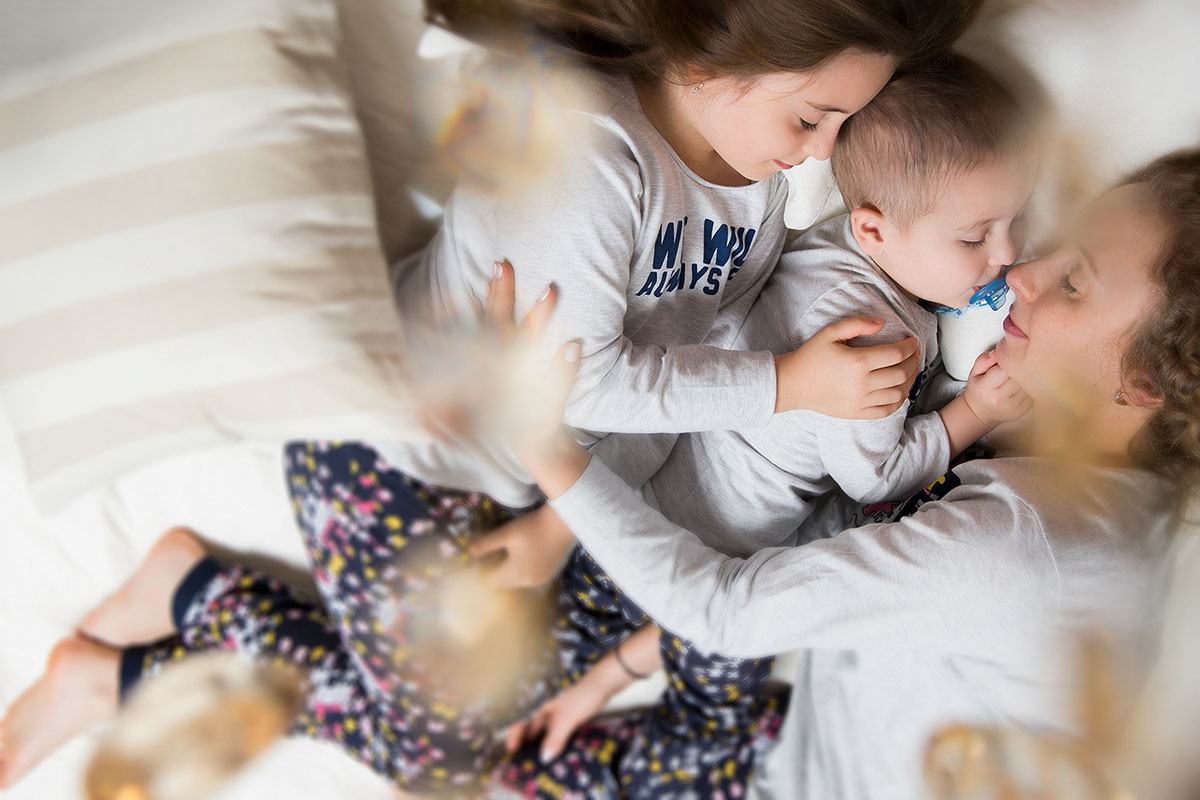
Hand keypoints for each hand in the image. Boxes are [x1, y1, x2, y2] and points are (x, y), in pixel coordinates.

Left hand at [467, 505, 574, 587]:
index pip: (491, 580)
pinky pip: (529, 577)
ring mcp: (540, 579)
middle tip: (496, 552)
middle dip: (497, 570)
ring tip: (511, 552)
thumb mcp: (506, 533)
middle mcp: (528, 582)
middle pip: (504, 582)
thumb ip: (486, 544)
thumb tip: (469, 553)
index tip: (484, 556)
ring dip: (510, 571)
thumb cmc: (532, 527)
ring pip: (517, 580)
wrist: (562, 523)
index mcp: (515, 574)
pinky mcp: (548, 574)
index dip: (484, 569)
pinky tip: (525, 554)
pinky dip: (523, 570)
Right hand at [504, 660, 624, 762]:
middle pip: (530, 727)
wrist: (605, 684)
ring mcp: (557, 712)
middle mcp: (546, 709)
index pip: (520, 721)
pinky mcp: (568, 716)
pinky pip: (556, 731)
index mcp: (541, 707)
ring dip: (540, 744)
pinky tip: (556, 751)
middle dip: (525, 743)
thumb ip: (555, 738)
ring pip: (544, 730)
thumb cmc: (583, 697)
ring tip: (538, 761)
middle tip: (523, 761)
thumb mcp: (567, 719)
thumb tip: (544, 758)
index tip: (511, 751)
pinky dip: (553, 741)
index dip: (514, 735)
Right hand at [774, 316, 919, 417]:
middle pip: (902, 373)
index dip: (910, 346)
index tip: (913, 341)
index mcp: (858, 361)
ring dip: (909, 381)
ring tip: (909, 371)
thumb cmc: (811, 356)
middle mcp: (863, 383)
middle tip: (914, 354)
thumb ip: (857, 323)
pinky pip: (886, 410)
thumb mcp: (830, 332)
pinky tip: (899, 391)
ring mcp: (861, 401)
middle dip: (913, 361)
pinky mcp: (857, 413)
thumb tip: (881, 323)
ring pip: (898, 393)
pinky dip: (898, 401)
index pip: (897, 353)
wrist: (792, 384)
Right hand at [963, 350, 1031, 425]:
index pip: (1005, 367)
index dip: (1010, 357)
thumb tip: (998, 351)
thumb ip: (984, 359)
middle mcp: (1001, 398)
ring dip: (1027, 373)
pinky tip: (1023, 382)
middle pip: (1020, 374)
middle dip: (1020, 365)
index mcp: (986, 388)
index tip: (1009, 354)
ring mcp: (1014, 405)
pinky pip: (1033, 390)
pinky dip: (1030, 383)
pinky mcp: (1024, 409)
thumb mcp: (974, 373)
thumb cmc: (979, 390)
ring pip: (1029, 382)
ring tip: (1019, 371)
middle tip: (1016, 361)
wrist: (981, 412)